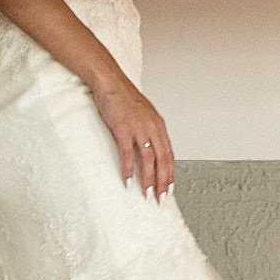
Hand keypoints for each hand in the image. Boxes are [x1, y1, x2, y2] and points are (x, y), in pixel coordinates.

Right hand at [90, 82, 174, 199]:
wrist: (110, 81)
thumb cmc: (123, 97)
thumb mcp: (142, 115)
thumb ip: (147, 131)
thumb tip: (148, 148)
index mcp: (158, 125)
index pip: (169, 154)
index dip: (170, 173)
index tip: (168, 188)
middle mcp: (152, 127)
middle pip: (162, 160)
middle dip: (163, 182)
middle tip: (161, 198)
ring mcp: (138, 128)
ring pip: (148, 159)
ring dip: (149, 179)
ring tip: (147, 194)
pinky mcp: (123, 128)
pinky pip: (127, 153)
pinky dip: (128, 169)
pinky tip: (128, 180)